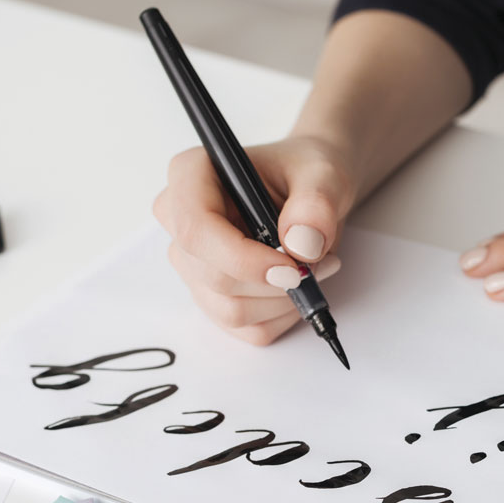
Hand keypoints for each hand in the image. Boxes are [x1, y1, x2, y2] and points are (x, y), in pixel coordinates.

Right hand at [153, 135, 353, 344]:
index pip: (195, 230)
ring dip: (283, 301)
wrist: (310, 190)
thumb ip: (316, 203)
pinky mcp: (210, 296)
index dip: (242, 258)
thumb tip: (301, 245)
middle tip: (318, 262)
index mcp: (191, 176)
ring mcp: (191, 263)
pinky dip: (282, 316)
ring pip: (230, 310)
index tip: (292, 267)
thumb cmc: (305, 173)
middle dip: (275, 283)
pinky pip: (246, 328)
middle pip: (214, 277)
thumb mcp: (324, 174)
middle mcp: (179, 221)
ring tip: (314, 268)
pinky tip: (298, 286)